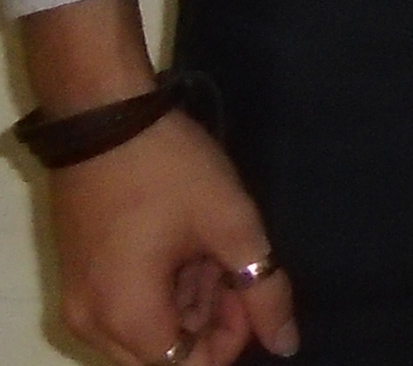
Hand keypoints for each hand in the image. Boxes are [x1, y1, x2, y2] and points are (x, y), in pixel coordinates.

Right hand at [46, 114, 297, 365]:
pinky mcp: (80, 277)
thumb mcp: (230, 224)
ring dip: (189, 302)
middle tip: (234, 264)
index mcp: (125, 317)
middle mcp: (91, 323)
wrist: (103, 117)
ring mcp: (81, 300)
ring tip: (212, 245)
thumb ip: (263, 289)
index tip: (252, 289)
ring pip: (146, 332)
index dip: (231, 339)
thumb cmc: (170, 170)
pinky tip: (187, 246)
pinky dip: (163, 289)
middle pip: (164, 355)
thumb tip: (284, 344)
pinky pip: (126, 307)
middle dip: (211, 321)